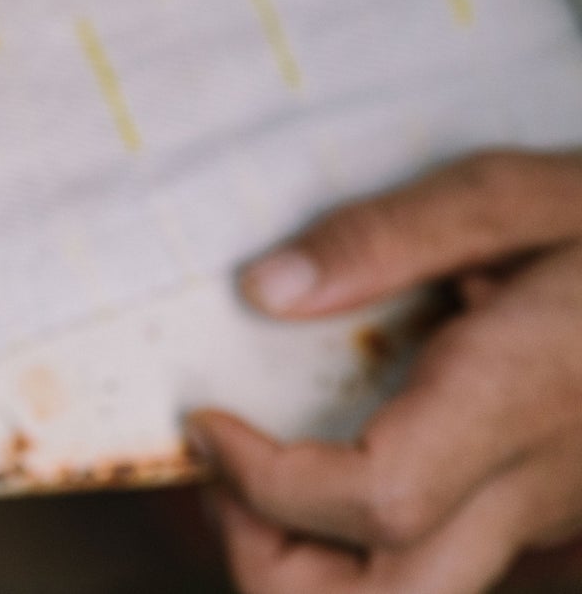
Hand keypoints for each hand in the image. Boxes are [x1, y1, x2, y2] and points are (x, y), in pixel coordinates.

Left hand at [193, 149, 581, 592]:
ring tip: (262, 467)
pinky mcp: (546, 512)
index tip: (206, 418)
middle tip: (225, 469)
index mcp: (520, 399)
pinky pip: (441, 557)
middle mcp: (535, 482)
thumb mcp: (517, 194)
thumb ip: (387, 236)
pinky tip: (331, 449)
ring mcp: (545, 512)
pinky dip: (355, 535)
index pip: (380, 501)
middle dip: (271, 562)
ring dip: (310, 561)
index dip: (264, 483)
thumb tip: (264, 288)